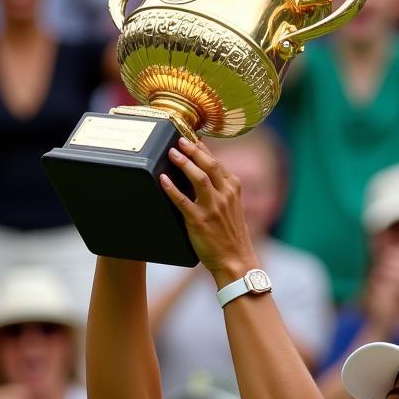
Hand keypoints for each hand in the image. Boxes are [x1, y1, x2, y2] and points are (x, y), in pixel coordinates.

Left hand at [162, 138, 258, 281]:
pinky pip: (182, 201)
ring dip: (185, 163)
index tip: (192, 137)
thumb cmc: (231, 236)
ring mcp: (213, 208)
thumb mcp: (233, 208)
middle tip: (180, 139)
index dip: (204, 148)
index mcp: (233, 190)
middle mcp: (225, 196)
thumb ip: (222, 191)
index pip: (218, 163)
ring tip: (172, 153)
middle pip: (210, 165)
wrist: (236, 261)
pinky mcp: (200, 221)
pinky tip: (162, 180)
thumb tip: (205, 174)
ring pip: (199, 178)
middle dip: (194, 149)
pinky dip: (171, 189)